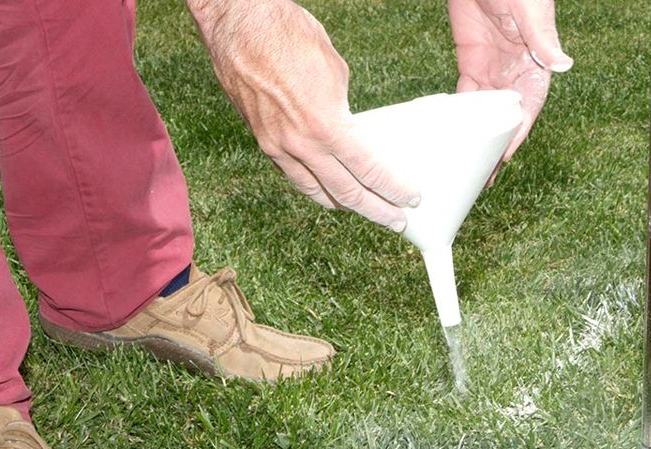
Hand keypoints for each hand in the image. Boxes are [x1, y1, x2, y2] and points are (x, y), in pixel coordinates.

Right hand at [188, 0, 418, 230]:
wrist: (240, 25)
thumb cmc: (290, 37)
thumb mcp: (335, 72)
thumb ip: (344, 110)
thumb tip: (350, 126)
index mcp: (326, 127)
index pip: (368, 172)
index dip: (392, 190)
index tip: (410, 200)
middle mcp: (300, 146)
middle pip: (345, 194)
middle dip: (375, 211)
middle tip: (395, 221)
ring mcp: (277, 147)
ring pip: (314, 191)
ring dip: (341, 204)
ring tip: (361, 209)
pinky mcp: (261, 140)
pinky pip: (292, 174)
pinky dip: (313, 185)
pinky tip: (325, 186)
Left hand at [449, 0, 571, 167]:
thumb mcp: (530, 8)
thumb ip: (543, 36)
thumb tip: (563, 64)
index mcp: (536, 63)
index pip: (528, 106)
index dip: (517, 132)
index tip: (505, 156)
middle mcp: (516, 70)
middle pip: (506, 116)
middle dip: (496, 146)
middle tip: (483, 177)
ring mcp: (492, 67)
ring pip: (484, 111)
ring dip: (476, 137)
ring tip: (466, 166)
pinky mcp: (471, 58)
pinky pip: (465, 93)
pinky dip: (458, 113)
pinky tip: (451, 134)